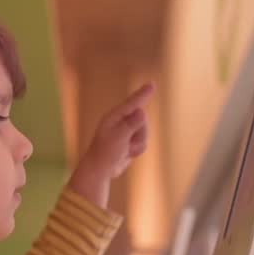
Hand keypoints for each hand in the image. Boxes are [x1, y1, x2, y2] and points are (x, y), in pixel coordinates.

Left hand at [68, 83, 154, 207]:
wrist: (101, 170)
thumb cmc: (105, 152)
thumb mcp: (119, 138)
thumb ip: (131, 124)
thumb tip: (141, 111)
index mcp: (114, 117)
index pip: (132, 103)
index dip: (143, 94)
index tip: (152, 84)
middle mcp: (121, 121)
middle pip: (143, 120)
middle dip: (140, 134)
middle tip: (127, 144)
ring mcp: (126, 131)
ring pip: (145, 132)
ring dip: (138, 144)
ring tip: (125, 150)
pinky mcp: (130, 140)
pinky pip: (143, 142)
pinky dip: (137, 150)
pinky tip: (127, 154)